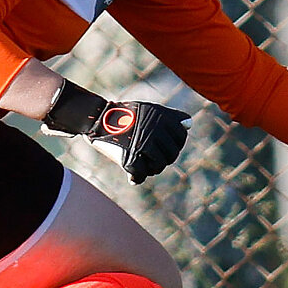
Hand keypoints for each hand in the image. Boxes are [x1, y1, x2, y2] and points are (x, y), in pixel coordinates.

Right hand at [41, 82, 191, 183]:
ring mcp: (144, 144)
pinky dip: (136, 177)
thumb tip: (189, 123)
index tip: (162, 147)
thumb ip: (170, 117)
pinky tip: (132, 176)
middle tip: (149, 158)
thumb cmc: (125, 115)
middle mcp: (156, 130)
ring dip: (150, 169)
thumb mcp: (150, 110)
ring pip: (158, 167)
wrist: (99, 117)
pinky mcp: (131, 157)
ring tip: (141, 164)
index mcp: (163, 117)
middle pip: (171, 155)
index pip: (180, 137)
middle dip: (162, 159)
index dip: (173, 145)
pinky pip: (141, 175)